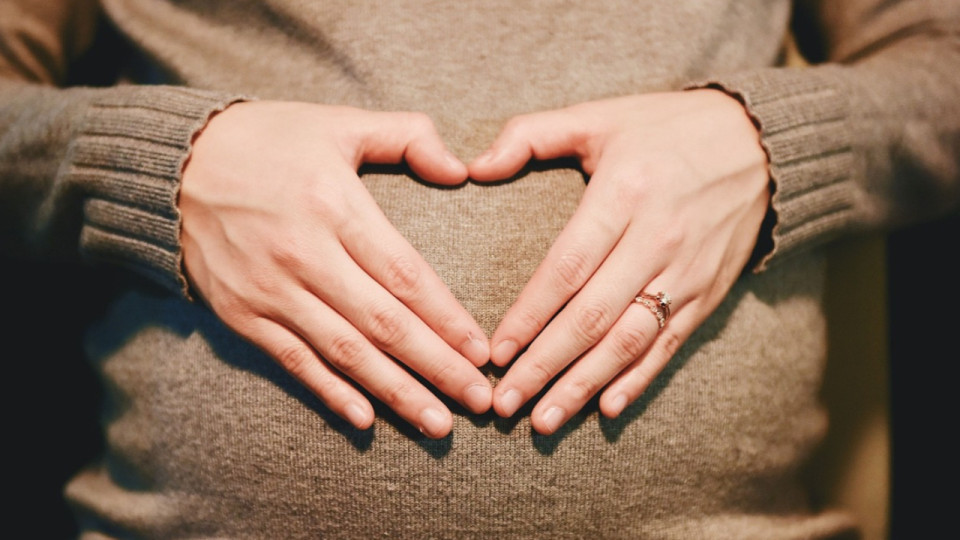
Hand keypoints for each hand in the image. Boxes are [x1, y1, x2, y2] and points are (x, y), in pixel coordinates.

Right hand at [180, 101, 491, 437]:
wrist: (174, 163)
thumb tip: (460, 169)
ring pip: (345, 353)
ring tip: (438, 423)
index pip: (405, 275)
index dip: (448, 318)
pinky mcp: (242, 314)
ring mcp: (270, 290)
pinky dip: (330, 393)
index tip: (482, 352)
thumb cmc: (268, 140)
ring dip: (395, 392)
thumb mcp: (339, 122)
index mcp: (335, 205)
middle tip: (479, 402)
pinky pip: (294, 362)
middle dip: (437, 367)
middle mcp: (304, 254)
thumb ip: (407, 136)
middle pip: (384, 324)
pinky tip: (366, 420)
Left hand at [469, 90, 769, 434]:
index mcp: (624, 194)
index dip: (529, 315)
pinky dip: (639, 380)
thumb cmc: (665, 129)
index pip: (567, 267)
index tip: (495, 352)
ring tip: (544, 421)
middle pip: (592, 316)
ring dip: (584, 385)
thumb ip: (531, 135)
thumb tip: (473, 167)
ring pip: (629, 341)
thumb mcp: (599, 116)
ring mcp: (687, 271)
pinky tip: (606, 408)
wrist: (760, 142)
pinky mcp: (709, 292)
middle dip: (544, 365)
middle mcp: (657, 239)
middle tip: (505, 403)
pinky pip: (670, 344)